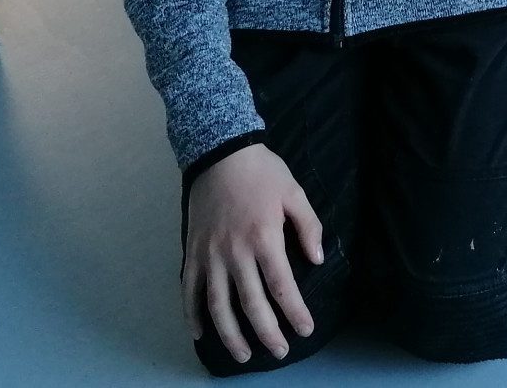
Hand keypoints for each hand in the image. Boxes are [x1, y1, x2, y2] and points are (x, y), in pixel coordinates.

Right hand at [182, 143, 324, 363]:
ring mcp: (210, 254)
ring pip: (218, 305)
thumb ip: (309, 226)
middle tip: (280, 351)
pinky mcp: (192, 251)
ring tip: (244, 355)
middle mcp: (235, 252)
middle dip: (267, 333)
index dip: (295, 312)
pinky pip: (190, 289)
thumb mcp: (294, 193)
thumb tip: (317, 260)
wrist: (220, 151)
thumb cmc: (262, 172)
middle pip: (251, 304)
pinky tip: (201, 334)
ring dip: (231, 335)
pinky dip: (193, 315)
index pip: (282, 286)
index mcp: (264, 238)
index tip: (305, 329)